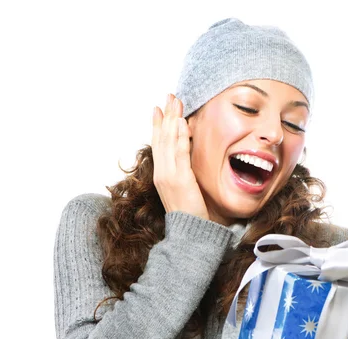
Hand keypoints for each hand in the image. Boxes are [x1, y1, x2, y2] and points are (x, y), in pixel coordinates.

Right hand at [151, 93, 209, 218]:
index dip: (158, 126)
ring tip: (175, 103)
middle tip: (169, 97)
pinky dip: (180, 137)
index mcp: (161, 175)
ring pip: (169, 142)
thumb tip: (189, 160)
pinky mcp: (180, 180)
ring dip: (172, 120)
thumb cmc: (190, 215)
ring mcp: (169, 176)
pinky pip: (180, 154)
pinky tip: (183, 123)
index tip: (158, 109)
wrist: (190, 233)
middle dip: (166, 116)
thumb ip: (183, 174)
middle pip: (162, 139)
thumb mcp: (184, 190)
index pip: (158, 145)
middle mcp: (162, 173)